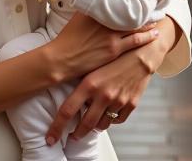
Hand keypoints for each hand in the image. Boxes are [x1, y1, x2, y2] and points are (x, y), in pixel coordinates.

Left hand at [46, 16, 176, 144]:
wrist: (141, 52)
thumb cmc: (114, 54)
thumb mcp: (93, 64)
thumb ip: (82, 81)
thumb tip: (70, 95)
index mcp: (89, 84)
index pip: (67, 111)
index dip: (57, 127)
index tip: (50, 138)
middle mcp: (102, 95)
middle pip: (85, 124)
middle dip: (77, 134)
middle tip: (72, 137)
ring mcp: (117, 101)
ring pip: (102, 124)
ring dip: (95, 126)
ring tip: (91, 123)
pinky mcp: (130, 104)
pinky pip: (117, 120)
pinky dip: (112, 119)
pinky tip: (108, 113)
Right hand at [48, 13, 159, 82]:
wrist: (62, 57)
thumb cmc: (67, 39)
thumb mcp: (77, 17)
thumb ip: (90, 10)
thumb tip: (99, 3)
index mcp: (97, 12)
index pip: (118, 4)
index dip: (130, 2)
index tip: (139, 0)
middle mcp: (106, 21)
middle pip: (129, 14)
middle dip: (142, 13)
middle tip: (154, 10)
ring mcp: (111, 35)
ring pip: (135, 27)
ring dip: (148, 24)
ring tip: (157, 22)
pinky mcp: (114, 50)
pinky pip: (135, 42)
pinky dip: (146, 37)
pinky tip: (154, 35)